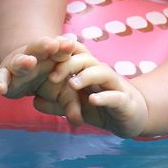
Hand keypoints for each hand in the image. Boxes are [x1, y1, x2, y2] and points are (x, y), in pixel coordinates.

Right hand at [0, 35, 81, 99]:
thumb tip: (79, 123)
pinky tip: (0, 89)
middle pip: (39, 48)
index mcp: (52, 56)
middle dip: (46, 45)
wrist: (27, 77)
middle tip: (54, 44)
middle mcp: (35, 56)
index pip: (59, 49)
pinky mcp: (4, 75)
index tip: (71, 46)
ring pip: (19, 61)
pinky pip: (0, 77)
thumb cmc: (51, 82)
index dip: (64, 48)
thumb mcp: (63, 93)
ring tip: (30, 62)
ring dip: (24, 61)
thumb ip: (72, 106)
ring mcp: (17, 64)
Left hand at [34, 53, 149, 137]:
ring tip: (71, 84)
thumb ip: (57, 103)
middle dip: (68, 64)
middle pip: (86, 59)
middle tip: (52, 77)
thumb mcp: (77, 106)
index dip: (61, 50)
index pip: (75, 53)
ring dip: (86, 76)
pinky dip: (104, 97)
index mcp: (89, 70)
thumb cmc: (101, 106)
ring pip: (102, 72)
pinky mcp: (125, 101)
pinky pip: (115, 96)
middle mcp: (102, 73)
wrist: (132, 117)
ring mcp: (115, 86)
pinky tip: (92, 100)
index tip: (43, 54)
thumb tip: (35, 101)